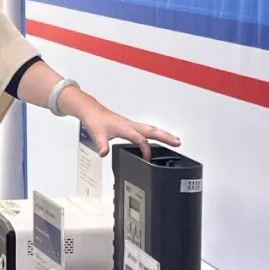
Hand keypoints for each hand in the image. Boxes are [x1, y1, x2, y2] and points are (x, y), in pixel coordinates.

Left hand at [60, 88, 180, 160]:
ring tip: (174, 140)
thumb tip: (104, 153)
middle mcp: (130, 125)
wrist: (91, 110)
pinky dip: (154, 133)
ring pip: (151, 129)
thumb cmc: (95, 119)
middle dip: (166, 137)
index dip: (145, 150)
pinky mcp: (129, 125)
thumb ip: (101, 144)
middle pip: (152, 131)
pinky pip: (146, 129)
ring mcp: (130, 124)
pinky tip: (156, 137)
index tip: (147, 159)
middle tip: (178, 143)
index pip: (140, 139)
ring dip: (163, 134)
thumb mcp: (97, 134)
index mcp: (125, 127)